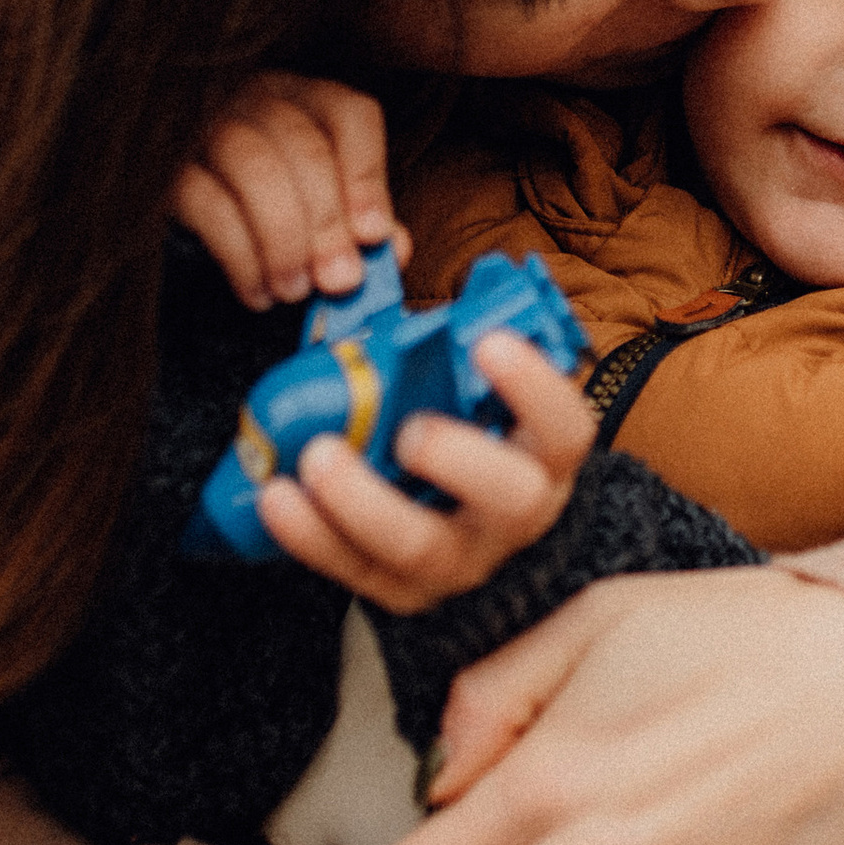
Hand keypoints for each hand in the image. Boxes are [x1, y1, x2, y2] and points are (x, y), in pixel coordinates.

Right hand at [174, 73, 405, 310]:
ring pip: (252, 165)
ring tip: (296, 290)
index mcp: (312, 103)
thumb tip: (393, 247)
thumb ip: (367, 230)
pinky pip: (208, 205)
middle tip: (339, 281)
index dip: (367, 175)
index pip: (349, 114)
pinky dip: (241, 257)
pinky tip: (259, 293)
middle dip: (326, 221)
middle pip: (301, 144)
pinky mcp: (174, 177)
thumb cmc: (292, 225)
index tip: (374, 236)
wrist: (220, 253)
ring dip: (283, 237)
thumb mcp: (336, 221)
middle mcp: (260, 104)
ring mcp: (210, 133)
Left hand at [253, 330, 596, 611]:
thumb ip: (444, 343)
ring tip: (315, 460)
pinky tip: (278, 499)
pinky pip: (358, 573)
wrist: (480, 546)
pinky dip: (313, 538)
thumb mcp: (478, 399)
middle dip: (460, 459)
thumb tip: (381, 250)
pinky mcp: (405, 595)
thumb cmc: (470, 442)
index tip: (489, 341)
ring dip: (365, 504)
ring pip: (424, 548)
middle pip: (510, 498)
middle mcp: (515, 514)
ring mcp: (462, 562)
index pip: (565, 425)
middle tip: (410, 429)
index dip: (534, 386)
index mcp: (543, 455)